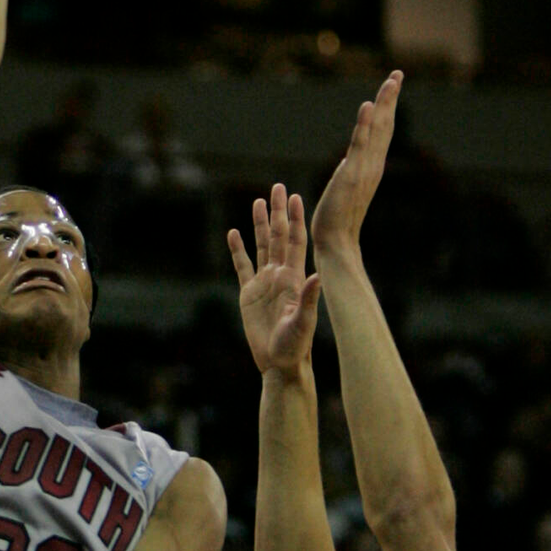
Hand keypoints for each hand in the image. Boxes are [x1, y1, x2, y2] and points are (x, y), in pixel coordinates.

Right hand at [227, 185, 320, 375]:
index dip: (295, 219)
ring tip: (257, 202)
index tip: (294, 196)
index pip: (295, 241)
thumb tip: (317, 276)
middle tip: (277, 187)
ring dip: (259, 225)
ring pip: (261, 246)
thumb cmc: (296, 346)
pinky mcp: (248, 294)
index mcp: (294, 278)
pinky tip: (233, 233)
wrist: (279, 362)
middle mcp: (280, 275)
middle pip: (278, 236)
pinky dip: (237, 249)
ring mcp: (264, 283)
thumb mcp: (303, 323)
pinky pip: (241, 266)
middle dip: (278, 212)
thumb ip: (309, 300)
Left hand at [310, 71, 402, 255]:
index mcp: (372, 166)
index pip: (382, 130)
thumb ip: (351, 172)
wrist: (335, 242)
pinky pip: (359, 145)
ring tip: (392, 81)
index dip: (388, 107)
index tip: (392, 84)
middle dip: (391, 98)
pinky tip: (368, 106)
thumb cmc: (338, 221)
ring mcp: (364, 169)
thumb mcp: (347, 188)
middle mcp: (373, 165)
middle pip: (385, 124)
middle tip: (398, 73)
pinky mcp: (351, 175)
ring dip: (385, 104)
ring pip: (377, 130)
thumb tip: (348, 161)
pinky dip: (365, 125)